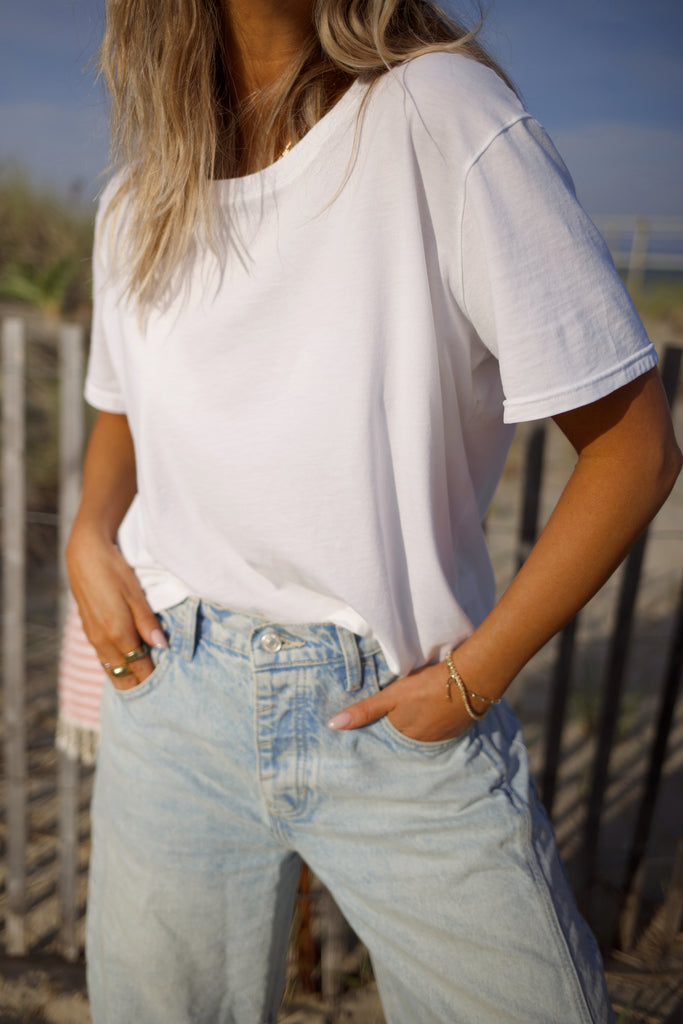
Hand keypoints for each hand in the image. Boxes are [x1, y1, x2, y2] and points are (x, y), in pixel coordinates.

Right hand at [66, 521, 166, 689]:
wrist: (85, 555)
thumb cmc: (114, 570)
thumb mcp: (136, 594)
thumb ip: (148, 622)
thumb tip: (162, 646)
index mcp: (117, 633)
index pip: (139, 668)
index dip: (154, 679)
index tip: (170, 686)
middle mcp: (103, 641)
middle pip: (123, 676)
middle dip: (140, 685)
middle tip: (160, 691)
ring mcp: (93, 638)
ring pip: (111, 670)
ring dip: (128, 677)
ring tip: (146, 683)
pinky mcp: (89, 632)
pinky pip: (104, 659)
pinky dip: (117, 667)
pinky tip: (128, 666)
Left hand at [328, 660, 475, 742]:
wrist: (471, 679)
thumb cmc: (427, 686)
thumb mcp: (391, 696)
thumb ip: (364, 711)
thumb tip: (333, 726)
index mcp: (404, 735)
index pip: (388, 734)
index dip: (384, 724)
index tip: (382, 716)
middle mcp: (423, 742)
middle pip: (407, 732)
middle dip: (404, 723)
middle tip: (404, 707)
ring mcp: (443, 736)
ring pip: (425, 730)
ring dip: (422, 721)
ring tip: (420, 705)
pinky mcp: (459, 728)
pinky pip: (443, 727)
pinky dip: (438, 718)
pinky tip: (438, 705)